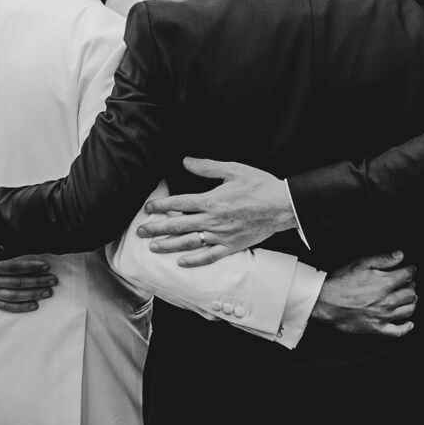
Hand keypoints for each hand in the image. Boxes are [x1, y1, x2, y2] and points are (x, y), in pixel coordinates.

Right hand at [0, 257, 57, 313]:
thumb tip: (13, 232)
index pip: (15, 267)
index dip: (32, 267)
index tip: (46, 266)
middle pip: (18, 282)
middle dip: (38, 281)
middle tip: (53, 280)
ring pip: (14, 296)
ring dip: (33, 294)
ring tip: (48, 292)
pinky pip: (5, 306)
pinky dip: (20, 307)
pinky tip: (33, 305)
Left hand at [137, 158, 295, 267]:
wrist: (282, 206)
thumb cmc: (259, 185)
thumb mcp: (233, 169)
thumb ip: (207, 167)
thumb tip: (185, 161)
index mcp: (211, 200)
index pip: (179, 203)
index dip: (161, 206)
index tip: (148, 208)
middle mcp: (213, 220)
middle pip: (179, 225)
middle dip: (157, 228)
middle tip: (140, 231)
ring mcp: (222, 235)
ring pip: (190, 242)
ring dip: (170, 245)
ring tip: (153, 247)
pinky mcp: (232, 246)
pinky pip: (210, 256)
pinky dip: (195, 261)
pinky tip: (182, 263)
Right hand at [311, 251, 416, 336]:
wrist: (325, 302)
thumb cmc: (341, 281)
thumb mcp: (361, 263)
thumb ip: (383, 259)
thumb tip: (400, 255)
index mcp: (386, 282)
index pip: (408, 275)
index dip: (411, 271)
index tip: (411, 269)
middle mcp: (388, 300)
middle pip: (410, 293)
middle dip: (412, 286)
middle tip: (409, 283)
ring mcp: (384, 316)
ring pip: (408, 310)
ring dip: (412, 302)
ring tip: (410, 298)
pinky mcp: (377, 329)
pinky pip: (398, 332)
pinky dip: (406, 327)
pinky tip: (409, 323)